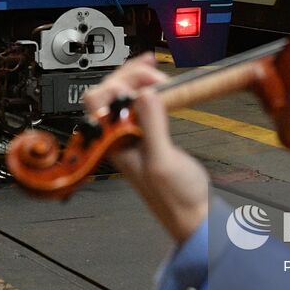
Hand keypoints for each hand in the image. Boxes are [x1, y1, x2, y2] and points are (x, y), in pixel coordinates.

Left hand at [82, 52, 210, 243]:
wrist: (192, 215)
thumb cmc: (175, 198)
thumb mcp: (163, 163)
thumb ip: (152, 127)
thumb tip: (144, 95)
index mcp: (113, 144)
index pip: (97, 101)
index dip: (118, 85)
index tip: (146, 84)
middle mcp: (117, 137)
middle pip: (108, 92)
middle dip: (130, 76)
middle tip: (157, 76)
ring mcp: (131, 134)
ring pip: (123, 95)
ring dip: (138, 79)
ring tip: (159, 75)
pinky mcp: (146, 134)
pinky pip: (139, 104)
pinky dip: (148, 88)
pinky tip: (159, 83)